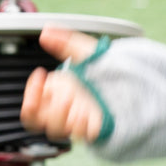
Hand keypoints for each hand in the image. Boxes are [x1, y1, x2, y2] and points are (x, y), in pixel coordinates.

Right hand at [20, 27, 103, 142]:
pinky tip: (86, 113)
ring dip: (60, 116)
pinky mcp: (96, 128)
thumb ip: (67, 42)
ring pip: (58, 129)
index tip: (40, 73)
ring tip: (70, 99)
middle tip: (58, 90)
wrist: (135, 82)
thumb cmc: (105, 69)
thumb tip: (47, 31)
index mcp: (57, 95)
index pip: (31, 106)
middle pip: (39, 121)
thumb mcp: (87, 52)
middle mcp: (64, 111)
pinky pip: (84, 134)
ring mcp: (79, 121)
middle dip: (41, 107)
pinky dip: (82, 126)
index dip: (30, 93)